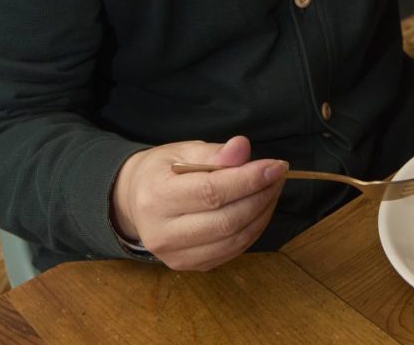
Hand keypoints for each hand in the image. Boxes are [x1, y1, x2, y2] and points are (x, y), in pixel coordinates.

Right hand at [111, 135, 286, 270]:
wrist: (135, 202)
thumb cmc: (162, 171)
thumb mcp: (183, 151)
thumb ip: (214, 153)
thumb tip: (242, 148)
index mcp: (157, 197)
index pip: (211, 192)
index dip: (249, 179)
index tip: (276, 165)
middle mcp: (162, 233)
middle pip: (226, 220)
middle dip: (261, 196)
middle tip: (278, 175)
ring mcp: (175, 256)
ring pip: (233, 239)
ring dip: (263, 213)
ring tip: (272, 189)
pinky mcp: (189, 266)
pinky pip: (232, 251)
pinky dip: (253, 230)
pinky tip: (260, 208)